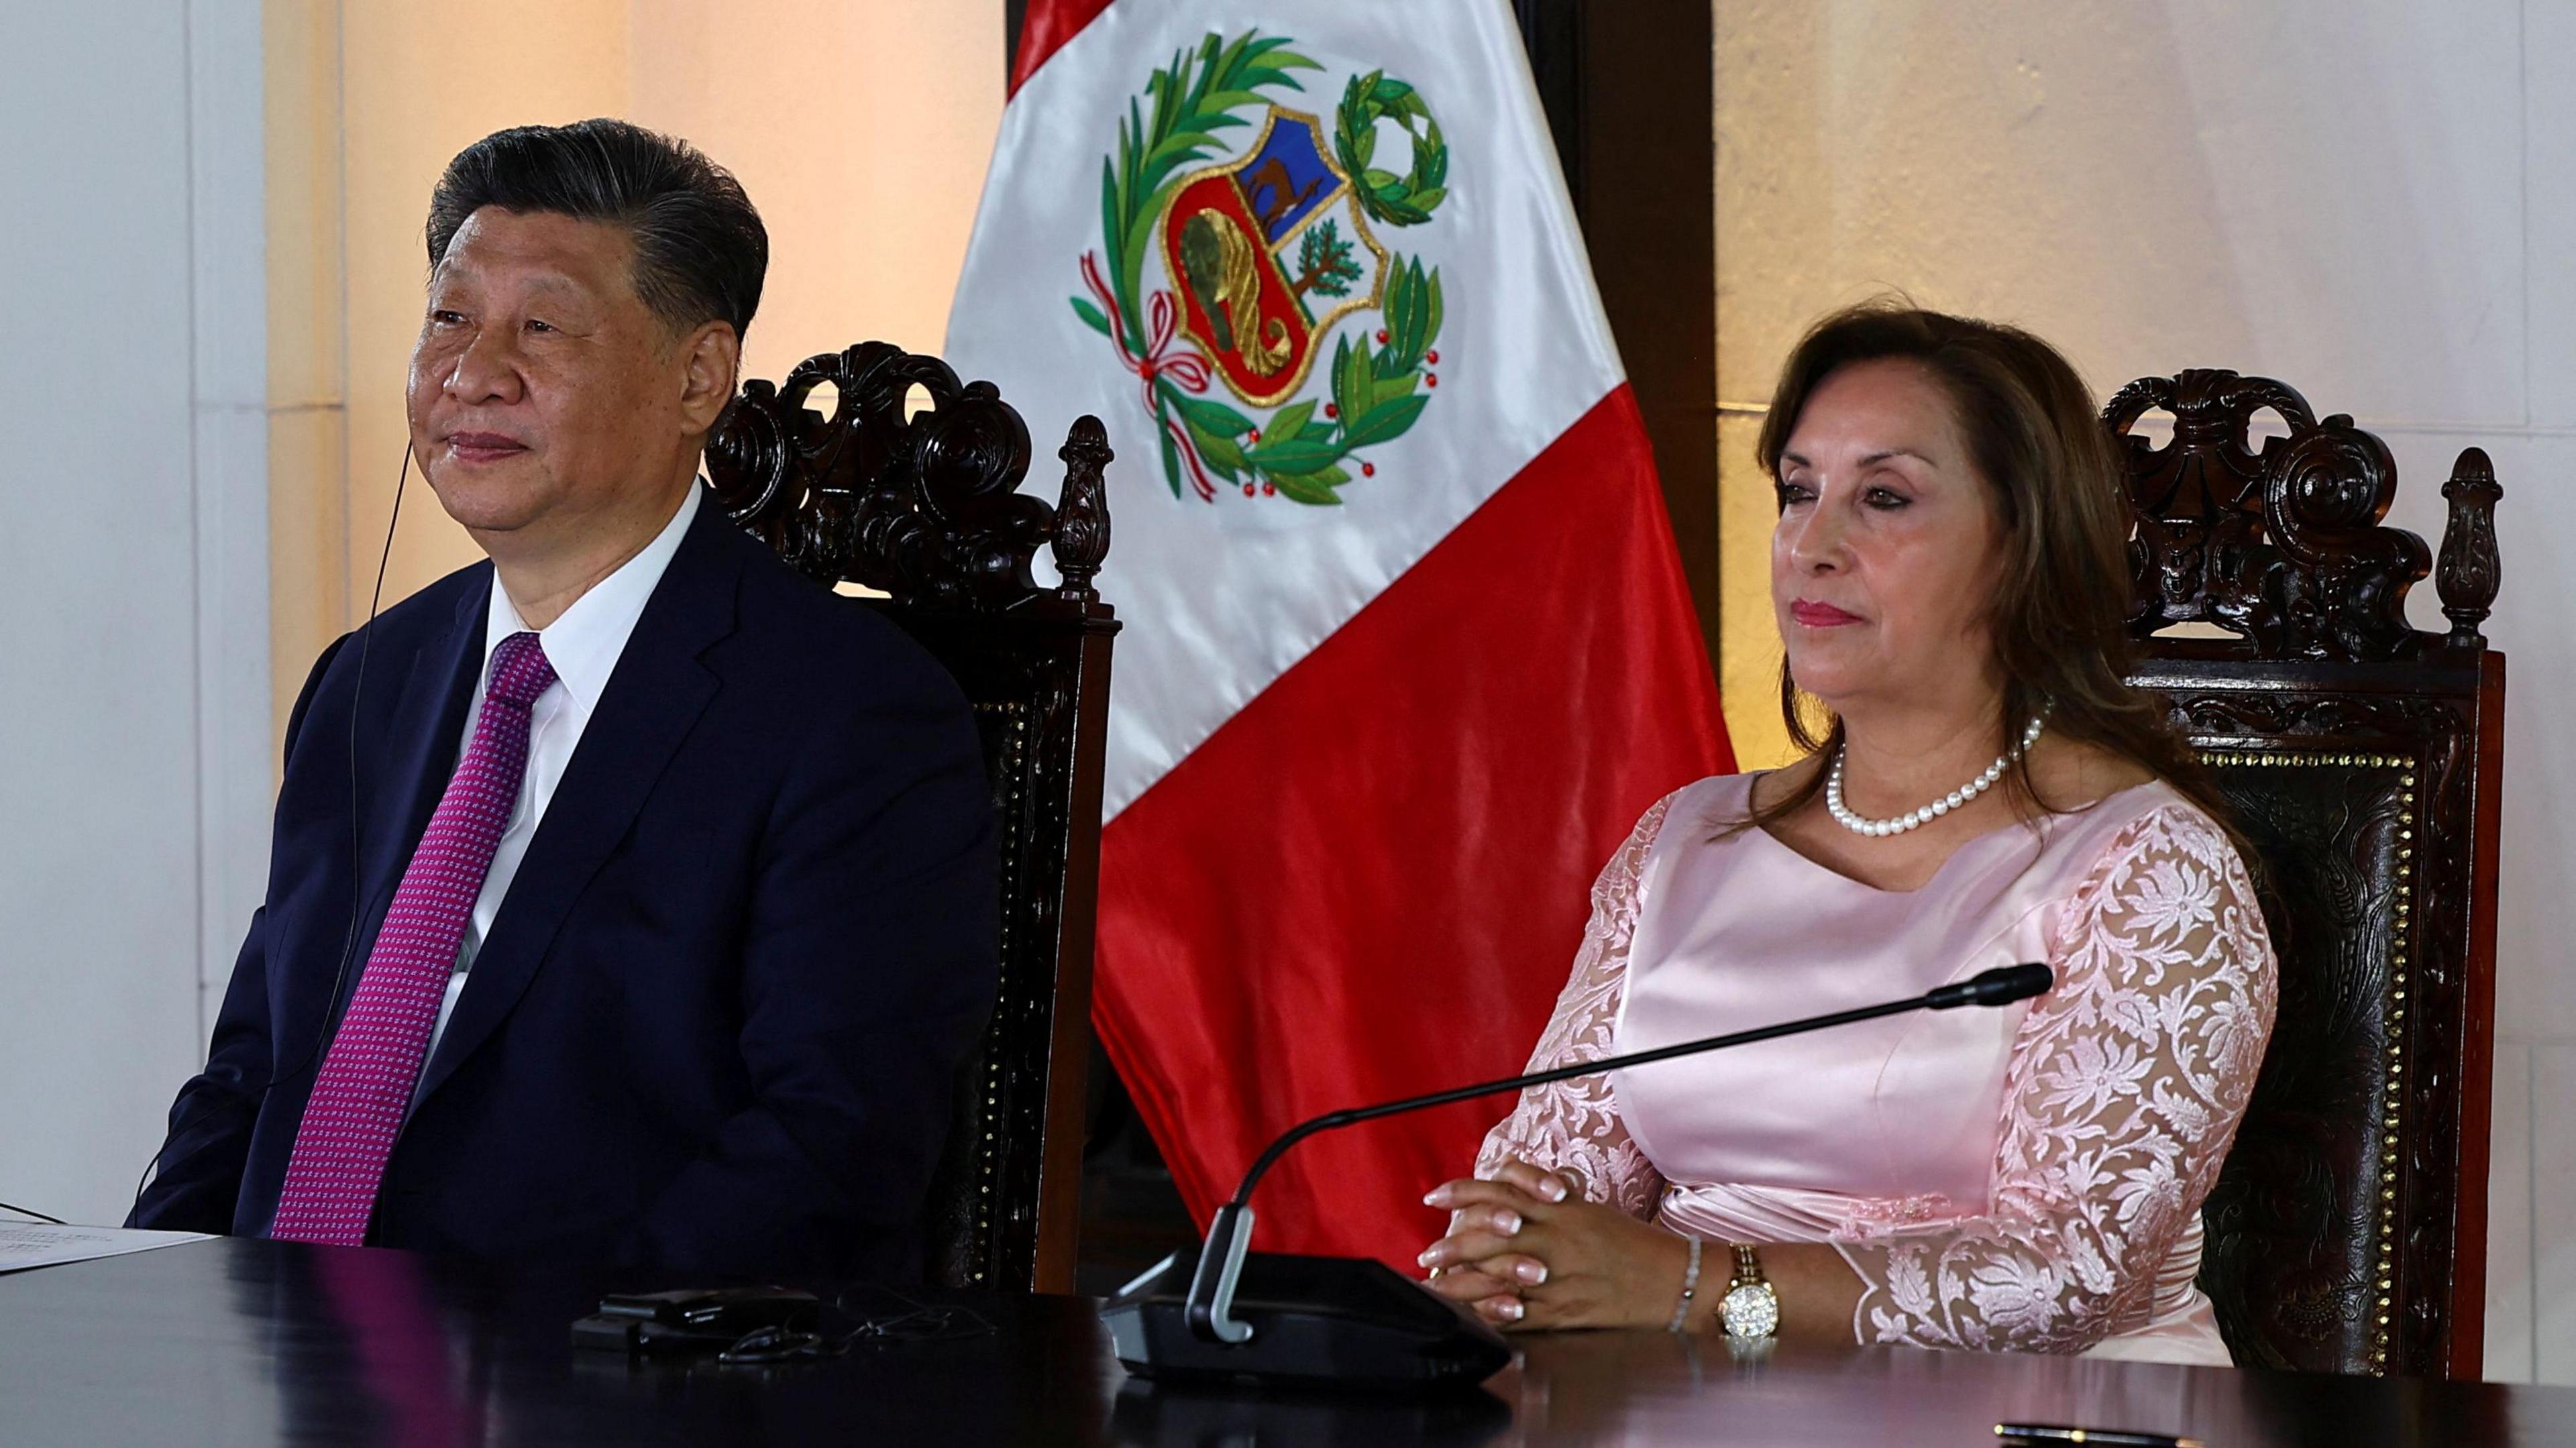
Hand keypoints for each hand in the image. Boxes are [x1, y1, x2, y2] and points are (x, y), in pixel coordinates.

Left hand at [1416, 1157, 1695, 1330]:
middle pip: (1489, 1237)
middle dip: (1452, 1246)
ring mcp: (1557, 1279)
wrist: (1671, 1278)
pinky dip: (1489, 1315)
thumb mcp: (1587, 1208)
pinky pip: (1517, 1315)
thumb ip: (1546, 1196)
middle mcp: (1554, 1240)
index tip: (1433, 1197)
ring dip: (1461, 1283)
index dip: (1461, 1193)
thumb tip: (1507, 1183)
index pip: (1499, 1192)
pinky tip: (1469, 1316)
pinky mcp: (1563, 1313)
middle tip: (1426, 1253)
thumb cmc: (1628, 1241)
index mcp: (1559, 1209)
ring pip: (1496, 1278)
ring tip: (1437, 1285)